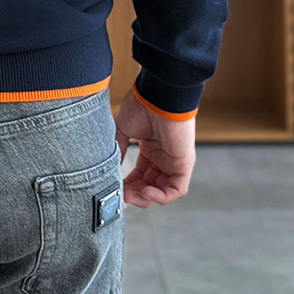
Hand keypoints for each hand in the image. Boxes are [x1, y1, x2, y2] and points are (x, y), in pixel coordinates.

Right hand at [114, 86, 195, 207]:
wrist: (157, 95)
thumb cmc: (142, 106)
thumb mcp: (122, 129)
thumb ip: (117, 149)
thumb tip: (109, 168)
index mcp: (151, 150)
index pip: (139, 176)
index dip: (127, 186)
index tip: (114, 188)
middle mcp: (164, 158)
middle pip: (150, 187)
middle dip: (134, 195)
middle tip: (120, 195)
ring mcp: (175, 162)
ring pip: (163, 193)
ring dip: (145, 198)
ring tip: (130, 195)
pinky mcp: (184, 165)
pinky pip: (176, 191)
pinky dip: (161, 197)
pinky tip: (145, 191)